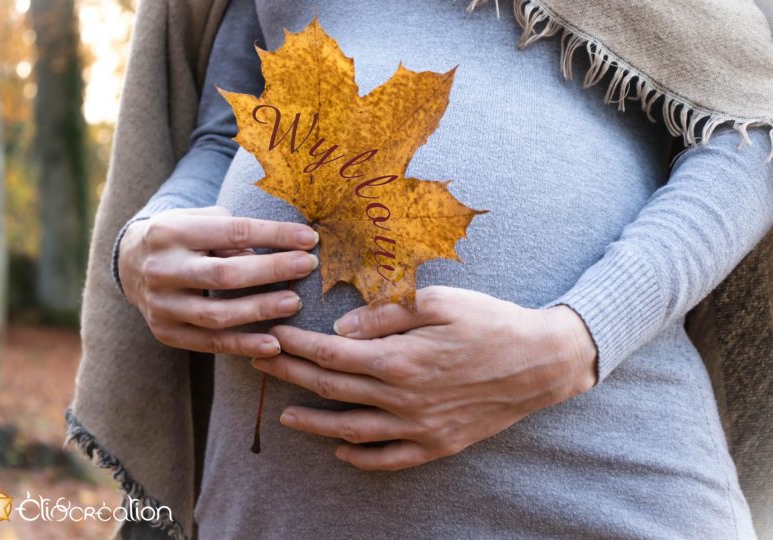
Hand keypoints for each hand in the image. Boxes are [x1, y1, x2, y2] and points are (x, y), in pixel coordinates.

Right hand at [118, 206, 318, 356]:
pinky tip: (274, 345)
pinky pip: (210, 344)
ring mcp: (161, 304)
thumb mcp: (198, 220)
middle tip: (307, 266)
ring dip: (261, 310)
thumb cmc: (181, 238)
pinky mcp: (165, 332)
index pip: (232, 232)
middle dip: (272, 270)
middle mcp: (161, 269)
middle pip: (225, 274)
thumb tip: (277, 248)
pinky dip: (244, 346)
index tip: (309, 238)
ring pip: (217, 314)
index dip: (274, 235)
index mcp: (171, 232)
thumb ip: (232, 232)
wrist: (130, 264)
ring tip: (294, 303)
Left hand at [252, 286, 596, 469]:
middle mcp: (401, 398)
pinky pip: (388, 459)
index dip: (296, 344)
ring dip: (313, 423)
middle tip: (261, 364)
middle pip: (331, 389)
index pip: (330, 353)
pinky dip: (360, 456)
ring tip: (285, 416)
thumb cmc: (490, 322)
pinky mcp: (437, 444)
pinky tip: (341, 450)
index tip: (272, 334)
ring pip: (350, 430)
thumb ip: (386, 313)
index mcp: (398, 358)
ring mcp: (418, 427)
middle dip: (290, 375)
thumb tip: (343, 327)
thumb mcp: (438, 301)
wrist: (541, 363)